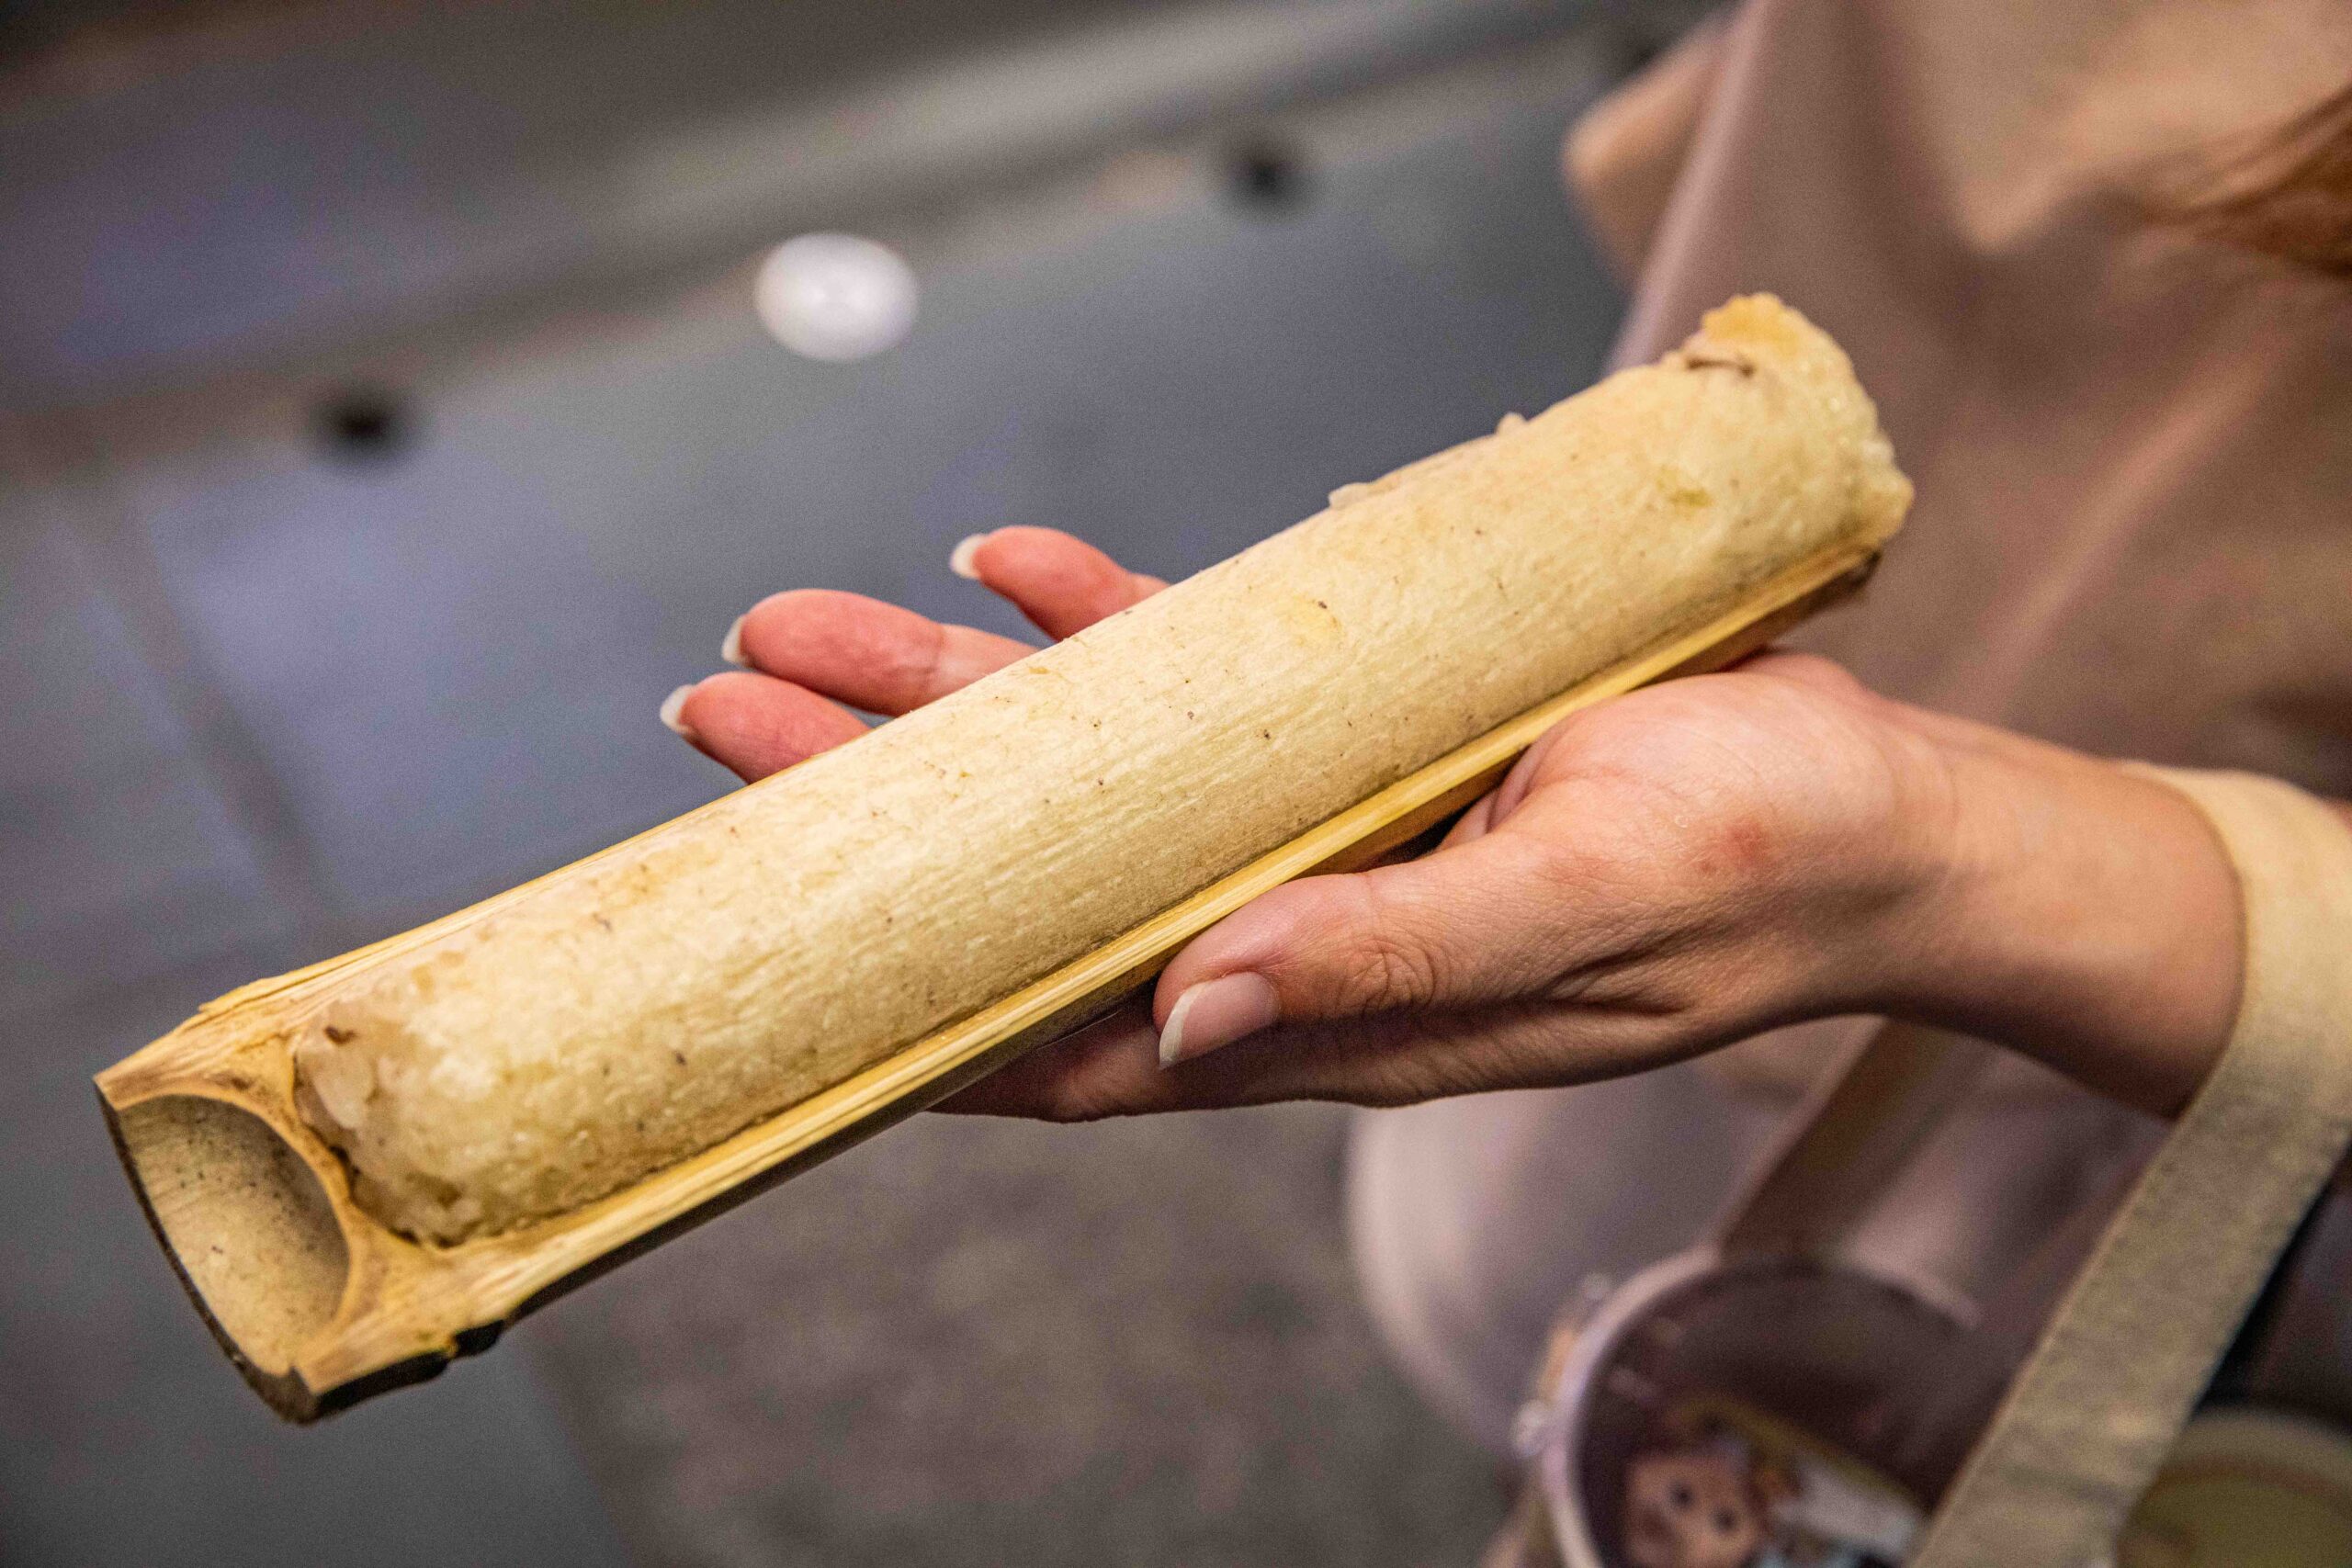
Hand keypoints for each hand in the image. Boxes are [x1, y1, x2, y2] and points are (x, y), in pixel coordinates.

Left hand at [667, 530, 2243, 1120]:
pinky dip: (1103, 626)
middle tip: (721, 722)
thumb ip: (1392, 964)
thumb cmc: (1756, 867)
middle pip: (1032, 883)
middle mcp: (1295, 930)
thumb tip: (1191, 1018)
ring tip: (796, 631)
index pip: (1074, 1035)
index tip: (767, 952)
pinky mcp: (1365, 740)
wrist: (1880, 812)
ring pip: (1085, 777)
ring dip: (945, 704)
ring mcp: (1319, 831)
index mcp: (1332, 1012)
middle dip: (869, 812)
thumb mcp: (1585, 905)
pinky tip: (1017, 561)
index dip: (912, 1004)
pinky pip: (1199, 684)